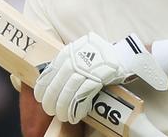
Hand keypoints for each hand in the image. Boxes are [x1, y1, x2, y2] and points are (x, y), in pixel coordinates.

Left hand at [34, 33, 166, 123]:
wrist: (126, 54)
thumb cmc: (103, 56)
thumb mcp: (82, 54)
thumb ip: (69, 64)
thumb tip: (54, 82)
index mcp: (70, 51)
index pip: (50, 71)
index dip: (43, 87)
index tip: (40, 98)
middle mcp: (76, 57)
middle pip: (57, 83)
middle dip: (52, 100)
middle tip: (51, 111)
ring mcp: (87, 67)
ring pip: (69, 91)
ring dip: (64, 106)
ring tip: (63, 116)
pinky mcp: (99, 76)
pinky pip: (83, 94)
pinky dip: (78, 106)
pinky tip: (76, 114)